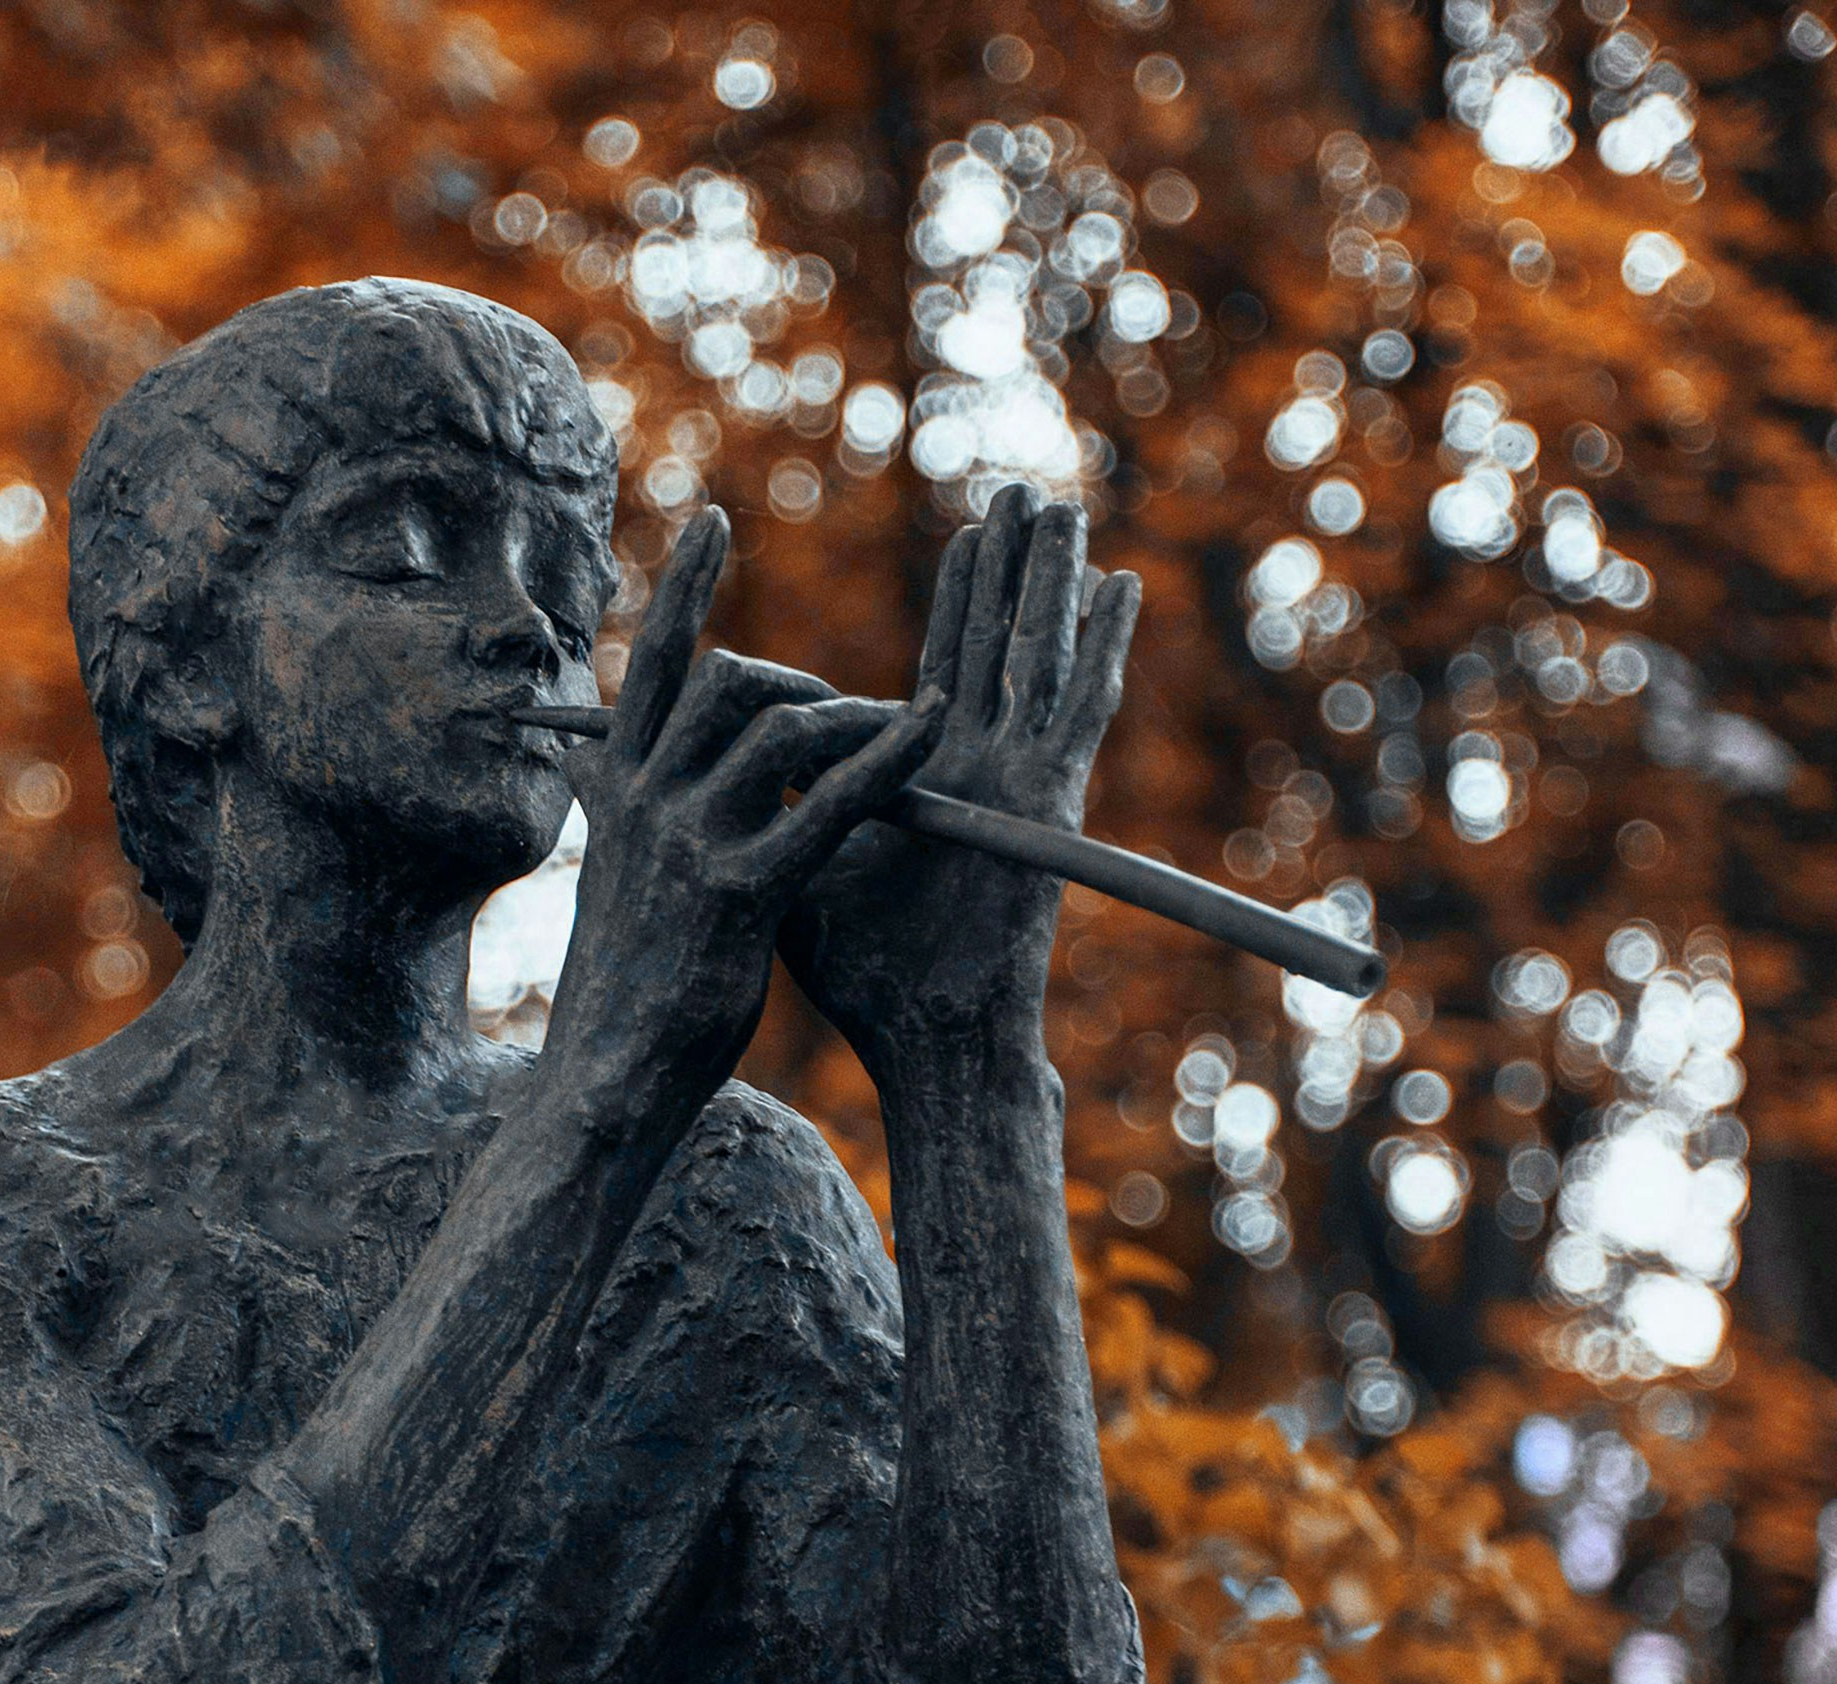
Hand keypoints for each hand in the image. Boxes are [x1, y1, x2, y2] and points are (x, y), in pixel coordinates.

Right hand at [543, 506, 943, 1121]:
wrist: (607, 1080)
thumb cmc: (620, 983)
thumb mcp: (605, 878)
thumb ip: (609, 810)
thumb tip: (585, 757)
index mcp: (613, 792)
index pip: (649, 663)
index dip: (685, 588)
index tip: (715, 522)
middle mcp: (644, 803)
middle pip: (729, 684)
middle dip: (800, 681)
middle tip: (843, 712)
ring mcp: (691, 845)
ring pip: (781, 730)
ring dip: (851, 720)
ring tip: (895, 737)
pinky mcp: (743, 894)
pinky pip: (830, 802)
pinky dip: (889, 756)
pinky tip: (933, 727)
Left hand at [778, 484, 1140, 1066]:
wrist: (924, 1038)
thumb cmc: (863, 974)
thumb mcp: (804, 863)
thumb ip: (782, 802)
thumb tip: (720, 762)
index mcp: (935, 778)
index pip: (951, 665)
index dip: (963, 600)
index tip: (968, 538)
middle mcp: (986, 769)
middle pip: (1001, 644)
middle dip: (1009, 568)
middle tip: (1017, 491)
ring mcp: (1021, 780)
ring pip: (1040, 658)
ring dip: (1048, 582)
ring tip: (1055, 509)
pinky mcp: (1047, 800)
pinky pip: (1078, 707)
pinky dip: (1097, 647)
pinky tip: (1116, 589)